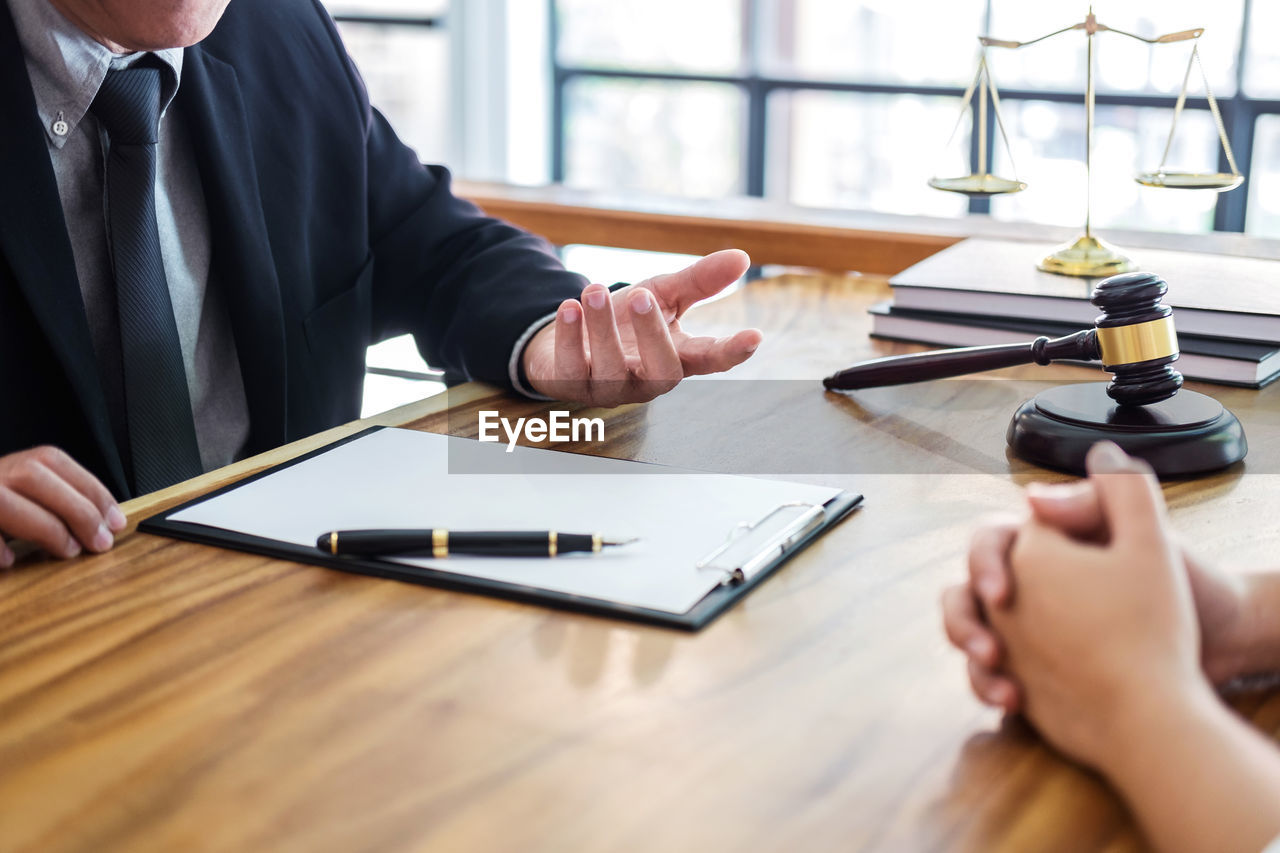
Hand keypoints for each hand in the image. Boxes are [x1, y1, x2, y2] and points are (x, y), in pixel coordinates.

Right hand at [0, 446, 126, 563]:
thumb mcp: (23, 498)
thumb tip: (102, 522)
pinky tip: (9, 561)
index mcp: (8, 463)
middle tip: (100, 542)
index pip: (54, 461)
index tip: (115, 520)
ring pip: (4, 501)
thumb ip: (52, 501)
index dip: (91, 489)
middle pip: (34, 477)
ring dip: (44, 527)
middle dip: (76, 510)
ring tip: (67, 551)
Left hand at [521, 249, 763, 405]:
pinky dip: (569, 338)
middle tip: (643, 297)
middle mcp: (646, 379)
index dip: (732, 352)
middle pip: (661, 371)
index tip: (754, 336)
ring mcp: (608, 388)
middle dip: (652, 334)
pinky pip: (570, 370)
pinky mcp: (571, 385)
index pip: (711, 359)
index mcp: (676, 357)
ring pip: (610, 369)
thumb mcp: (662, 295)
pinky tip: (569, 308)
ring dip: (602, 329)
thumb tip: (741, 257)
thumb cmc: (625, 321)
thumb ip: (698, 281)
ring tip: (594, 291)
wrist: (567, 339)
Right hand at [984, 442, 1209, 767]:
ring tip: (998, 684)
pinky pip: (990, 674)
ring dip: (970, 657)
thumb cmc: (1186, 588)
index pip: (992, 542)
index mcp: (1048, 548)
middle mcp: (1029, 585)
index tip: (1001, 593)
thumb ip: (1092, 505)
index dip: (984, 563)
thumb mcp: (1143, 541)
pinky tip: (1013, 700)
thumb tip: (1031, 496)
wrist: (1217, 648)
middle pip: (967, 593)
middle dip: (963, 621)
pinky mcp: (1030, 668)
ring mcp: (1025, 629)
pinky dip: (990, 687)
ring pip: (971, 634)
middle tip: (987, 650)